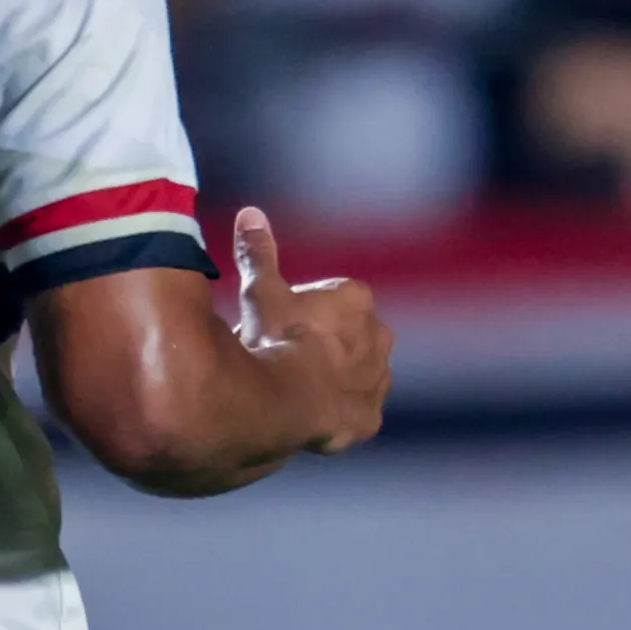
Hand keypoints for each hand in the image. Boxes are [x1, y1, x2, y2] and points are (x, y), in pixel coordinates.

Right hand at [225, 207, 388, 455]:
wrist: (290, 402)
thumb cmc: (277, 340)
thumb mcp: (260, 292)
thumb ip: (259, 254)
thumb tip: (251, 213)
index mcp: (355, 299)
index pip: (333, 297)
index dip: (305, 310)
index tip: (281, 324)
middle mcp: (378, 334)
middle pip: (350, 333)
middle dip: (326, 342)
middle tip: (286, 357)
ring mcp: (378, 378)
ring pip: (357, 372)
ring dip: (335, 377)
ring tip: (298, 389)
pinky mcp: (371, 416)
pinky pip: (356, 411)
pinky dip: (339, 412)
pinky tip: (313, 416)